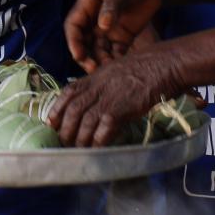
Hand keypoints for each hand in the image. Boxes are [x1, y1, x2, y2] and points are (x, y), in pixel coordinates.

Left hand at [49, 48, 184, 146]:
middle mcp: (96, 88)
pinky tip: (96, 149)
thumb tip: (92, 102)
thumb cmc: (143, 68)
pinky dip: (98, 141)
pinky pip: (103, 130)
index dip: (56, 110)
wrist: (163, 65)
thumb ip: (100, 85)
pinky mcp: (120, 110)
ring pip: (84, 122)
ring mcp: (108, 99)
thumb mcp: (113, 71)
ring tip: (78, 149)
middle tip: (64, 142)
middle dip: (65, 129)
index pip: (67, 94)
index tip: (50, 123)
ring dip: (79, 139)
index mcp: (93, 77)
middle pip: (72, 111)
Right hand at [65, 0, 164, 71]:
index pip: (73, 25)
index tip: (78, 55)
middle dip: (86, 56)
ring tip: (108, 71)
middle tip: (93, 69)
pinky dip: (116, 60)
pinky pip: (115, 51)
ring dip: (100, 61)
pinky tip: (121, 67)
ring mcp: (107, 29)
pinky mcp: (122, 36)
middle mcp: (93, 19)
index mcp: (86, 3)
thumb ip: (112, 5)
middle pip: (83, 42)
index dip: (74, 41)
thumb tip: (102, 26)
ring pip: (98, 50)